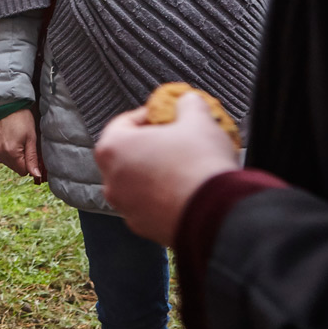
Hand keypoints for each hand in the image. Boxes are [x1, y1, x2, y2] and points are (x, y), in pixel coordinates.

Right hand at [0, 108, 46, 182]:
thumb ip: (32, 159)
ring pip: (6, 162)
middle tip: (24, 144)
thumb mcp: (31, 138)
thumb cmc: (22, 119)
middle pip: (14, 168)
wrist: (6, 104)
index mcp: (11, 153)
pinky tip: (8, 139)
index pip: (23, 171)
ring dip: (12, 156)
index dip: (29, 164)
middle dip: (20, 160)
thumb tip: (36, 175)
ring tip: (15, 140)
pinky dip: (4, 150)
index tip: (30, 152)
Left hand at [94, 92, 239, 245]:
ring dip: (157, 172)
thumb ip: (187, 103)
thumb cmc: (199, 164)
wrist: (217, 215)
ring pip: (138, 182)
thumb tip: (187, 100)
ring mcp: (125, 207)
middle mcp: (111, 180)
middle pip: (128, 153)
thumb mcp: (198, 119)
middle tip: (177, 139)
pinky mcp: (143, 228)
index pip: (125, 122)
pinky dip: (164, 197)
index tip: (168, 115)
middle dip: (151, 145)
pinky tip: (187, 190)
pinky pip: (151, 205)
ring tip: (185, 166)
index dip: (150, 115)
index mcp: (113, 148)